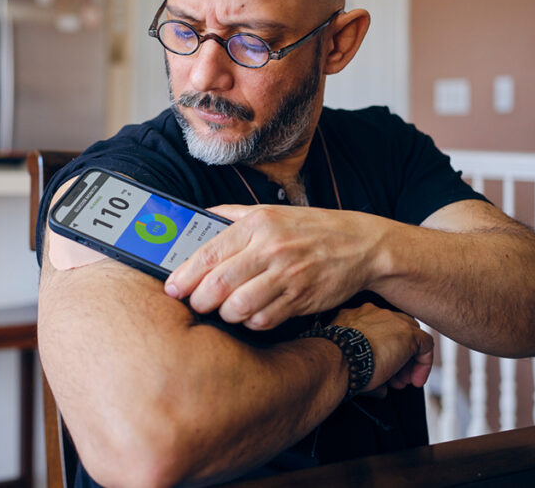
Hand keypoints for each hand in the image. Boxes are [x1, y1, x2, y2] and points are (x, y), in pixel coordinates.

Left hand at [165, 204, 391, 329]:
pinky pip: (264, 319)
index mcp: (257, 224)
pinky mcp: (301, 299)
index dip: (184, 276)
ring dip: (225, 314)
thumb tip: (198, 217)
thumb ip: (232, 215)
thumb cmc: (311, 229)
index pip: (208, 254)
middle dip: (199, 300)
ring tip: (224, 310)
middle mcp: (271, 248)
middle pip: (219, 284)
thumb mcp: (271, 212)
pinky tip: (252, 315)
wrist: (361, 245)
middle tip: (196, 304)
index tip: (172, 288)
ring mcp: (288, 275)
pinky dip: (251, 323)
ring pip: (239, 306)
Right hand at [331, 302, 433, 392]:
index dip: (383, 351)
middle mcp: (374, 312)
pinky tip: (415, 380)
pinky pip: (426, 345)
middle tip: (393, 378)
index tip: (380, 371)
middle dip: (397, 356)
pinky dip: (424, 363)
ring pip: (411, 336)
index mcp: (356, 316)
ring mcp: (392, 320)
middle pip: (396, 331)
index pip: (378, 329)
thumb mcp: (347, 358)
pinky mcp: (408, 333)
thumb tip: (380, 389)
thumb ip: (364, 366)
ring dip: (408, 361)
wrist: (337, 359)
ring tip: (402, 383)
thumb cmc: (336, 362)